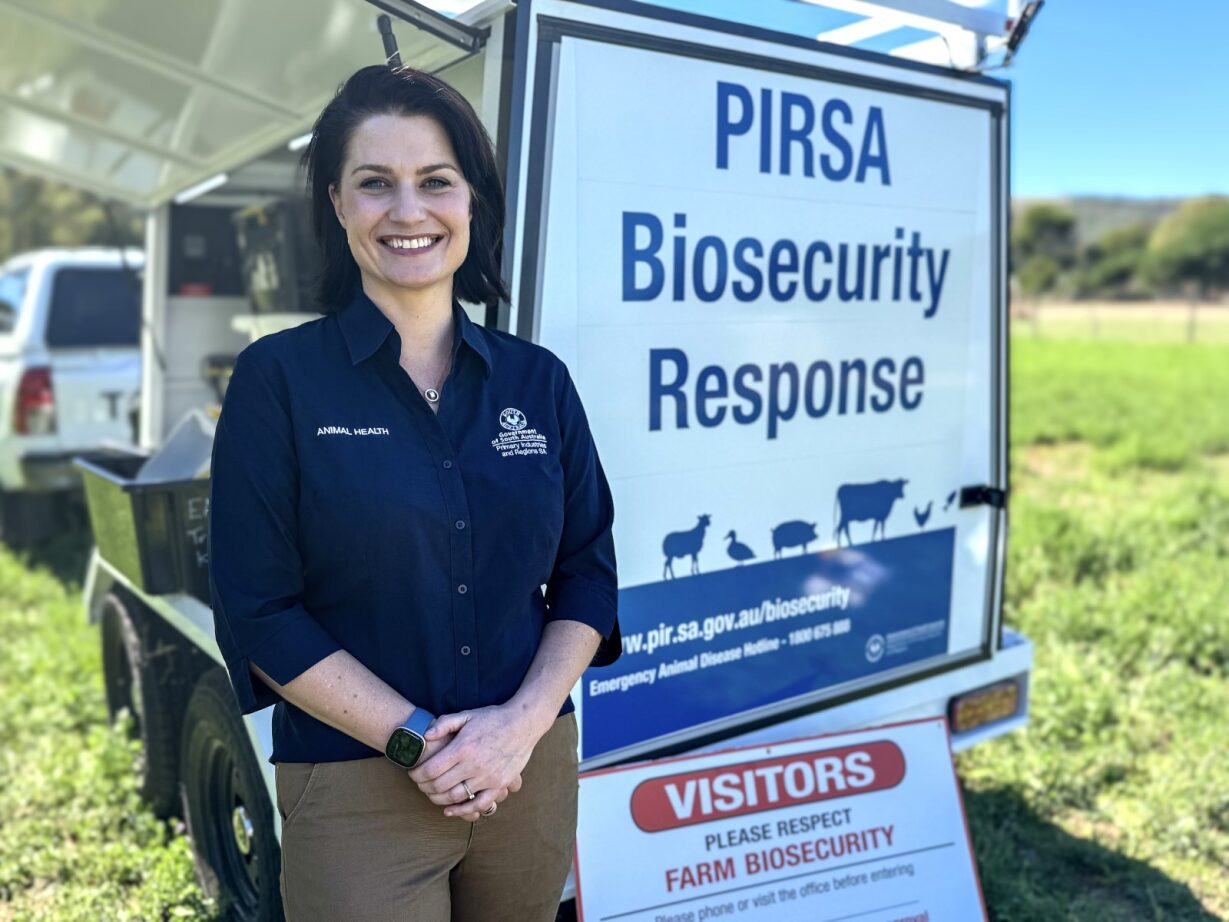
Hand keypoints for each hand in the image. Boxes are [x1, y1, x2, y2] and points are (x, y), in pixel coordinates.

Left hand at [407, 704, 547, 818]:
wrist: (523, 723)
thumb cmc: (493, 718)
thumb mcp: (467, 715)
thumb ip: (444, 724)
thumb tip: (425, 736)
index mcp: (463, 747)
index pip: (431, 769)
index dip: (417, 775)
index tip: (412, 773)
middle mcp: (474, 764)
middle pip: (439, 786)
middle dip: (423, 787)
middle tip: (419, 784)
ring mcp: (488, 776)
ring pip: (455, 797)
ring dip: (438, 799)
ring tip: (431, 793)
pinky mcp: (499, 784)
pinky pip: (479, 804)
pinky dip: (462, 810)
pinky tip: (450, 810)